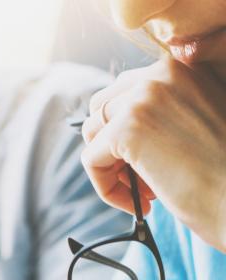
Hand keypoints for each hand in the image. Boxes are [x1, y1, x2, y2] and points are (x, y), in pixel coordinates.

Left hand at [81, 58, 225, 250]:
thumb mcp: (197, 123)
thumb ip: (160, 111)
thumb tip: (113, 126)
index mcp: (182, 68)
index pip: (126, 91)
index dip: (126, 127)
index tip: (150, 157)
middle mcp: (161, 74)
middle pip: (102, 108)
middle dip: (112, 144)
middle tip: (141, 177)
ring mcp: (142, 99)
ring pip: (93, 132)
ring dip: (110, 166)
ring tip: (143, 192)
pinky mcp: (127, 129)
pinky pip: (91, 159)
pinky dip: (105, 185)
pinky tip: (137, 203)